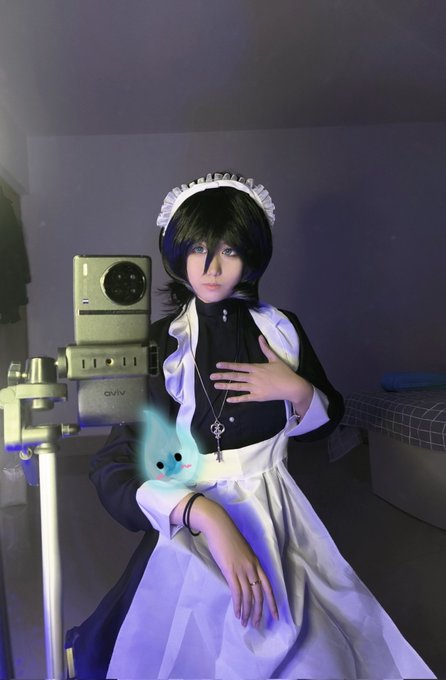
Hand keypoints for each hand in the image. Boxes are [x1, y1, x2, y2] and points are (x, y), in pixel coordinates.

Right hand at [171, 494, 278, 627]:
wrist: (219, 526)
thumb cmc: (228, 537)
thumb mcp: (242, 551)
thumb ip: (246, 564)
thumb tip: (244, 577)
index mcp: (257, 563)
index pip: (268, 586)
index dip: (272, 602)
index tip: (275, 616)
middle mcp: (252, 568)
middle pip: (259, 594)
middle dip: (259, 611)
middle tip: (257, 624)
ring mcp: (242, 569)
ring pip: (249, 596)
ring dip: (247, 612)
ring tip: (245, 623)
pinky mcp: (231, 571)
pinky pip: (237, 593)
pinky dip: (238, 605)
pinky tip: (237, 613)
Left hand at [210, 335, 312, 414]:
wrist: (292, 386)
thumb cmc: (284, 372)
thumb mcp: (275, 358)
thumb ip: (266, 349)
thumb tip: (260, 337)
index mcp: (256, 368)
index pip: (239, 366)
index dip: (228, 365)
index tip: (218, 365)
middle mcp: (254, 377)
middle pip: (235, 376)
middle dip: (222, 376)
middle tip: (211, 376)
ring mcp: (255, 388)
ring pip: (238, 387)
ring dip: (226, 386)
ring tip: (216, 386)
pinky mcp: (258, 397)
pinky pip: (245, 398)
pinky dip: (236, 399)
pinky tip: (228, 400)